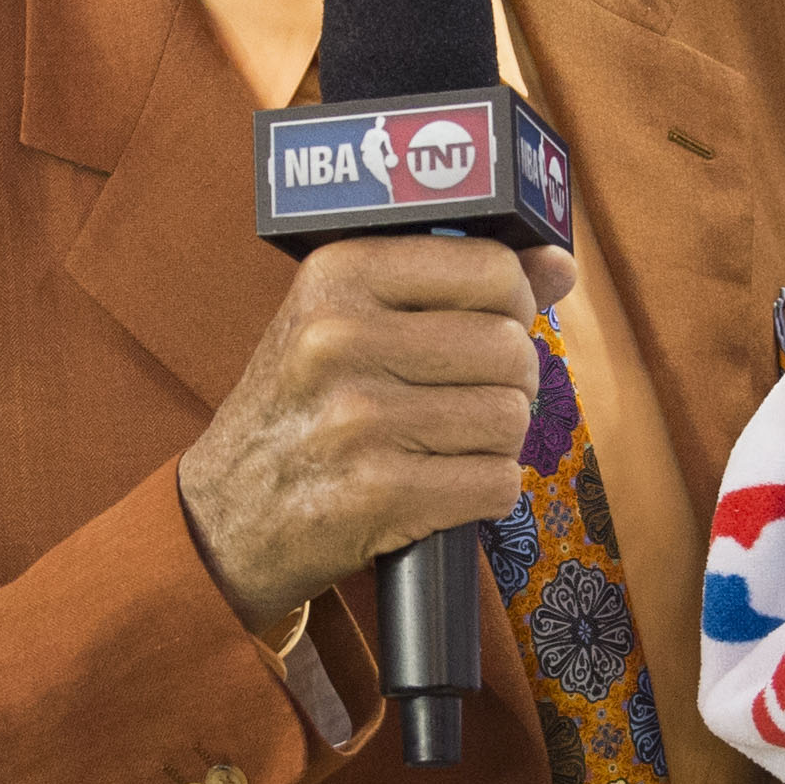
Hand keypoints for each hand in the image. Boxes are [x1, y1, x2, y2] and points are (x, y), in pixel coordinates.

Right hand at [177, 234, 577, 636]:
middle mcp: (341, 339)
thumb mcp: (350, 320)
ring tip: (441, 443)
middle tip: (460, 397)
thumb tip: (559, 263)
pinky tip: (437, 486)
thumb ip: (456, 282)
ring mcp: (359, 420)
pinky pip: (496, 483)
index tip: (487, 325)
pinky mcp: (378, 494)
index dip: (510, 306)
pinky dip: (483, 492)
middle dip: (507, 382)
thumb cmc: (303, 408)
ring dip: (494, 441)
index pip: (492, 269)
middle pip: (511, 349)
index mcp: (337, 275)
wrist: (225, 520)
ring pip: (511, 419)